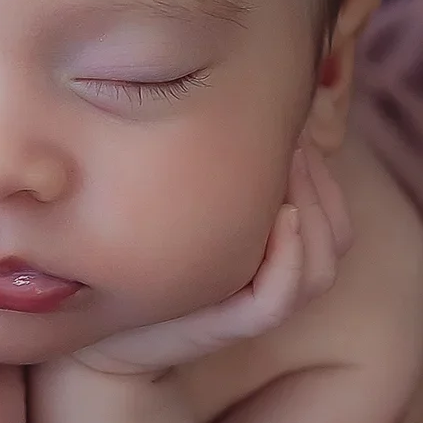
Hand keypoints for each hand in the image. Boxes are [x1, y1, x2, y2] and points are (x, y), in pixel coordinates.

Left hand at [59, 142, 352, 376]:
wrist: (86, 308)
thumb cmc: (130, 237)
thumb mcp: (181, 187)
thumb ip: (221, 161)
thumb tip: (246, 98)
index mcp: (272, 246)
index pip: (334, 214)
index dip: (326, 172)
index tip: (296, 129)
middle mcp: (271, 277)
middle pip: (336, 235)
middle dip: (323, 183)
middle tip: (295, 140)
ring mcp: (251, 302)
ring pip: (320, 267)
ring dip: (314, 212)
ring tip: (289, 164)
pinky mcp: (226, 324)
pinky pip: (278, 298)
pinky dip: (290, 258)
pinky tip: (283, 214)